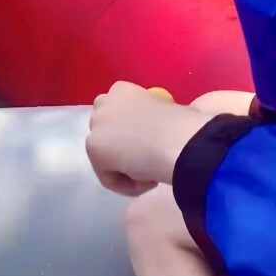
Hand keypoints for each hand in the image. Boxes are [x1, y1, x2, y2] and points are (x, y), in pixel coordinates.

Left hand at [86, 82, 218, 196]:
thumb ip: (152, 119)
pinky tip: (148, 181)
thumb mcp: (167, 114)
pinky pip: (108, 177)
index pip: (118, 116)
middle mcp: (104, 102)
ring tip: (151, 173)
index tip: (154, 145)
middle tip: (148, 162)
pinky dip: (127, 185)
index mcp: (122, 89)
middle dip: (123, 149)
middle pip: (106, 135)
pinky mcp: (93, 147)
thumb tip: (161, 130)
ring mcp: (95, 124)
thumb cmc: (182, 126)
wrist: (178, 140)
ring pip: (107, 158)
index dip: (134, 134)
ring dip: (127, 169)